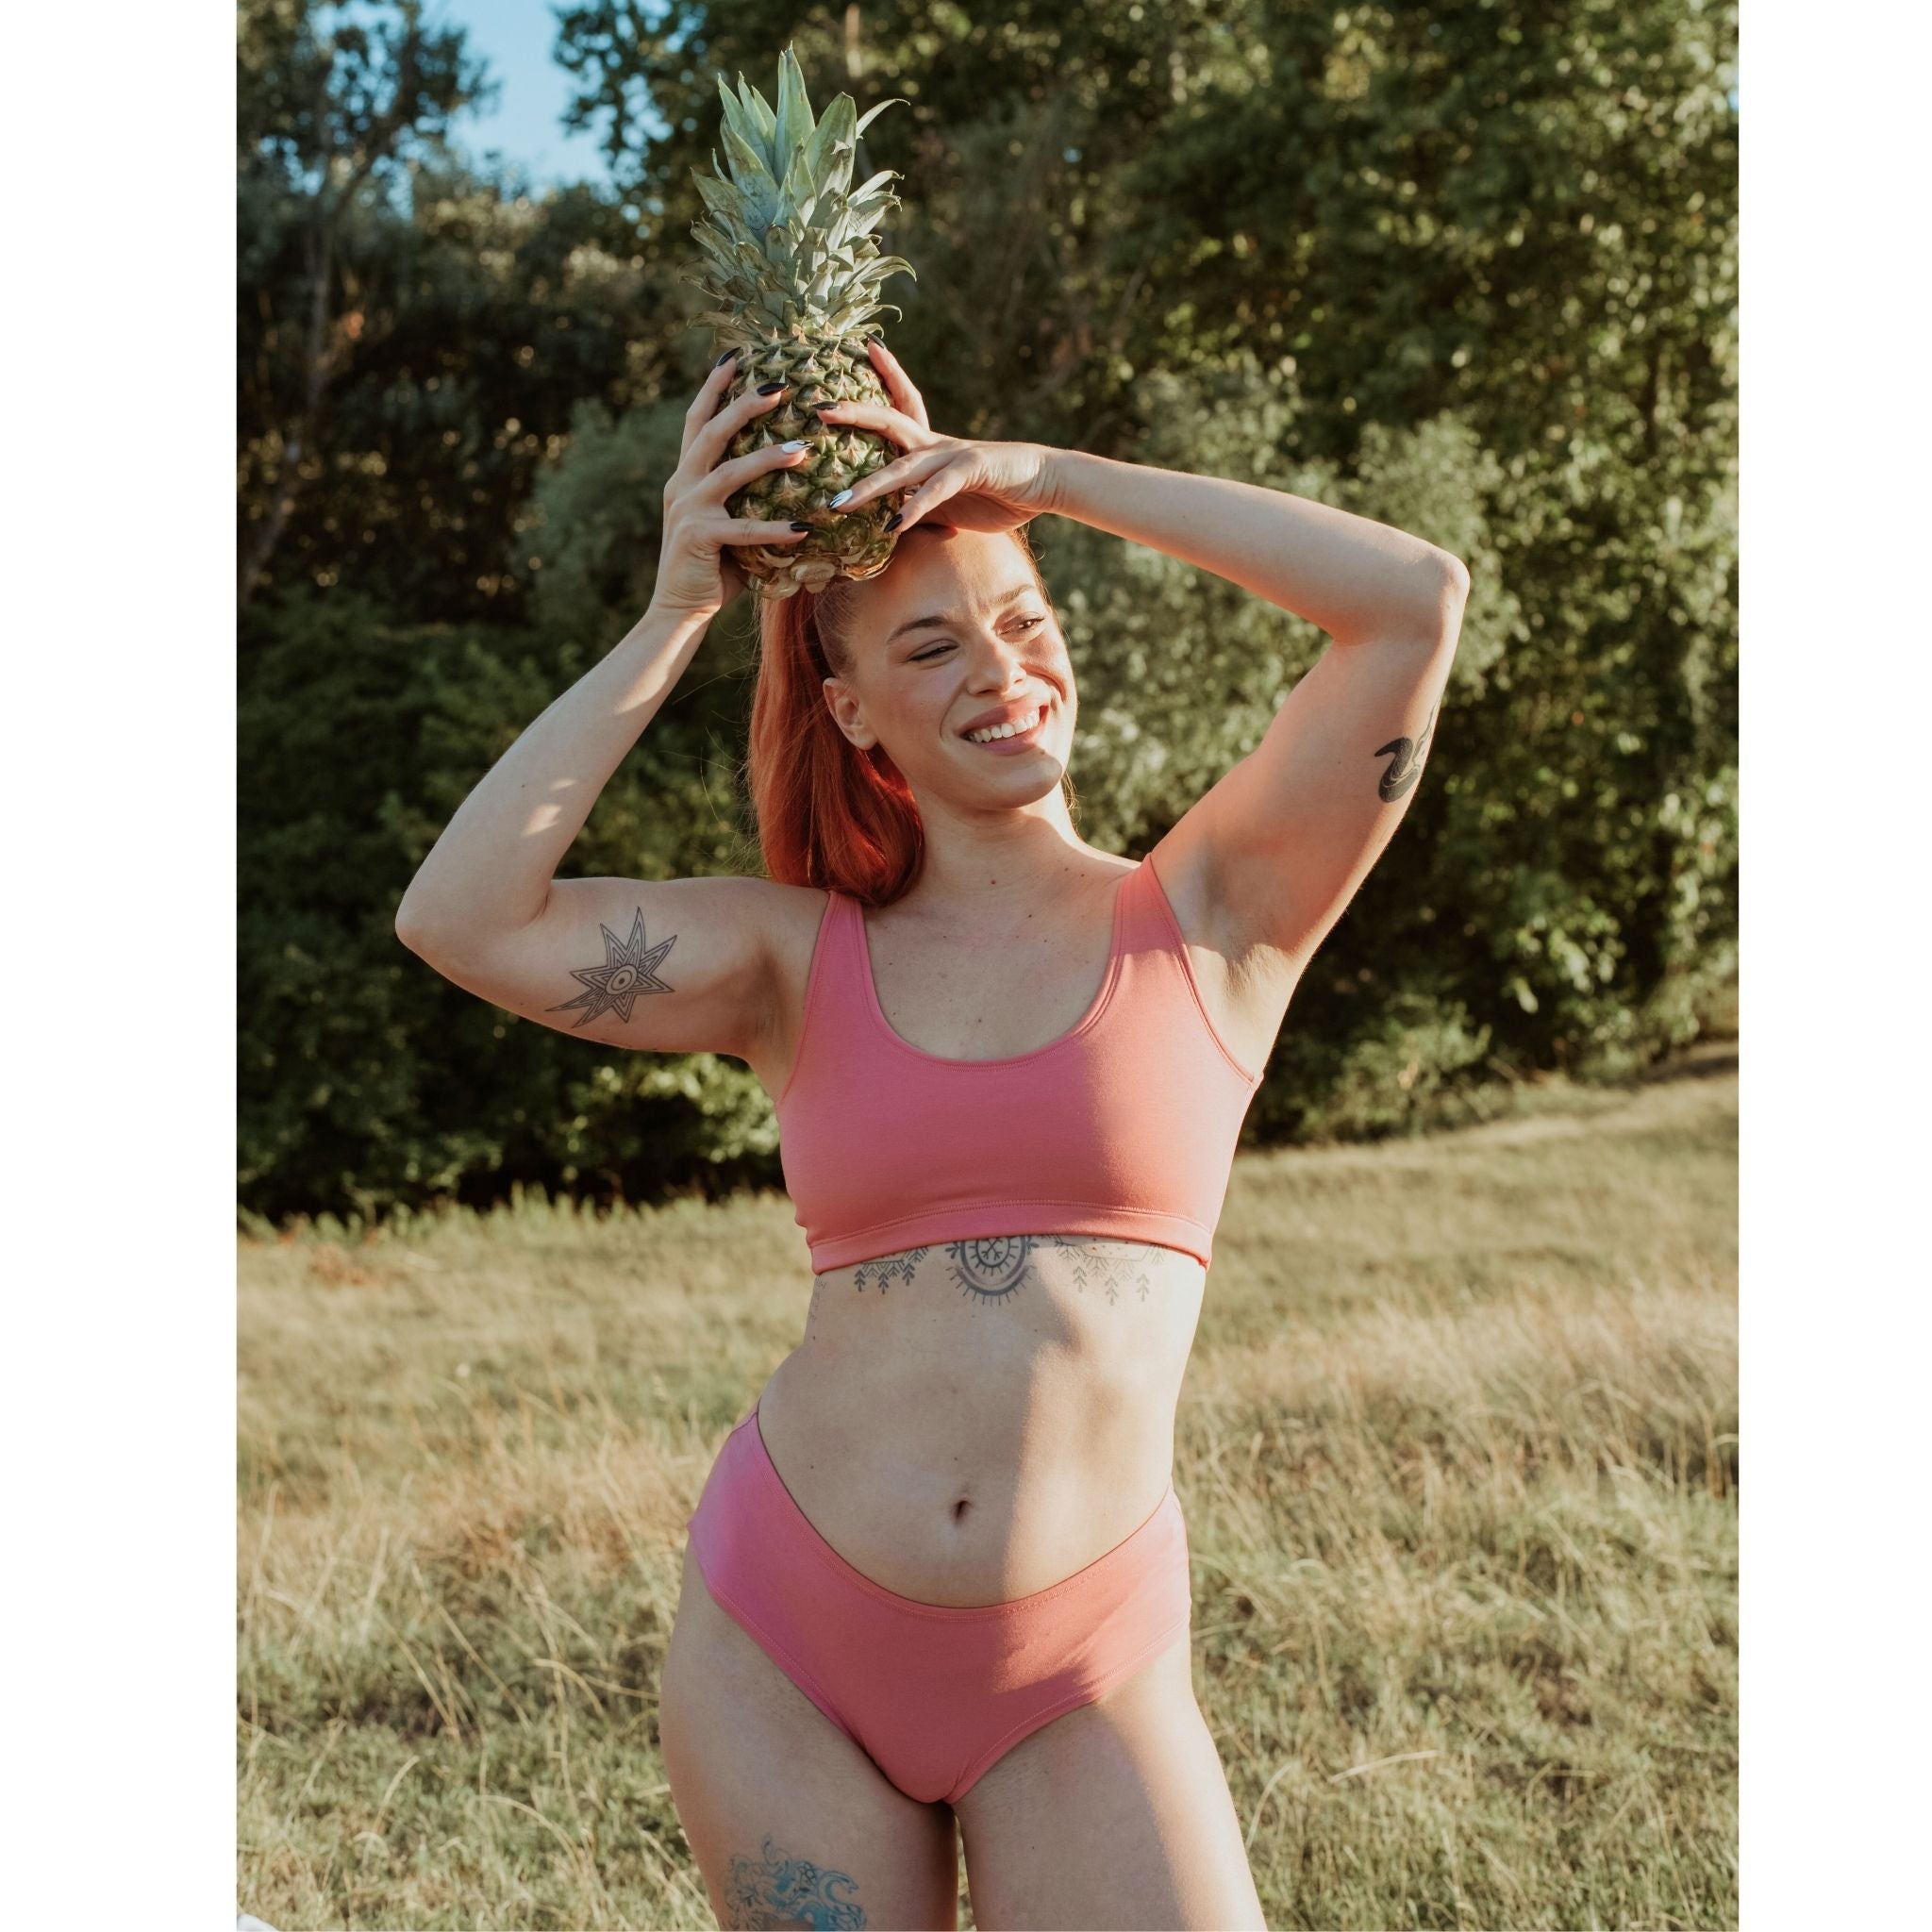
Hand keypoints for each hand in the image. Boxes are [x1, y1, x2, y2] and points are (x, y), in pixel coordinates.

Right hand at [648, 355, 813, 619]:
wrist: (677, 610)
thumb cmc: (711, 568)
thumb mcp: (727, 524)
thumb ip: (746, 499)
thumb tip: (791, 479)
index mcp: (685, 476)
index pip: (698, 421)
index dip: (714, 387)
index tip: (736, 357)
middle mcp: (681, 484)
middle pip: (712, 432)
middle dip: (743, 405)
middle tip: (779, 385)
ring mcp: (687, 509)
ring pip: (730, 472)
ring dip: (768, 458)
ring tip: (804, 450)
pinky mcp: (699, 538)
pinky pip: (744, 530)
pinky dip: (774, 528)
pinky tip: (803, 528)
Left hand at [821, 340, 1060, 536]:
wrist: (1045, 483)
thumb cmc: (998, 492)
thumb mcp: (948, 505)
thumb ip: (917, 509)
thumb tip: (887, 526)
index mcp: (929, 446)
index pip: (893, 411)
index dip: (870, 390)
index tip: (848, 368)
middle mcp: (936, 444)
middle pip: (888, 421)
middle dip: (853, 413)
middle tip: (819, 409)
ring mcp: (952, 455)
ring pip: (903, 466)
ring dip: (869, 486)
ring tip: (839, 503)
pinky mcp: (971, 471)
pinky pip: (936, 491)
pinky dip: (914, 507)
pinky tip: (893, 525)